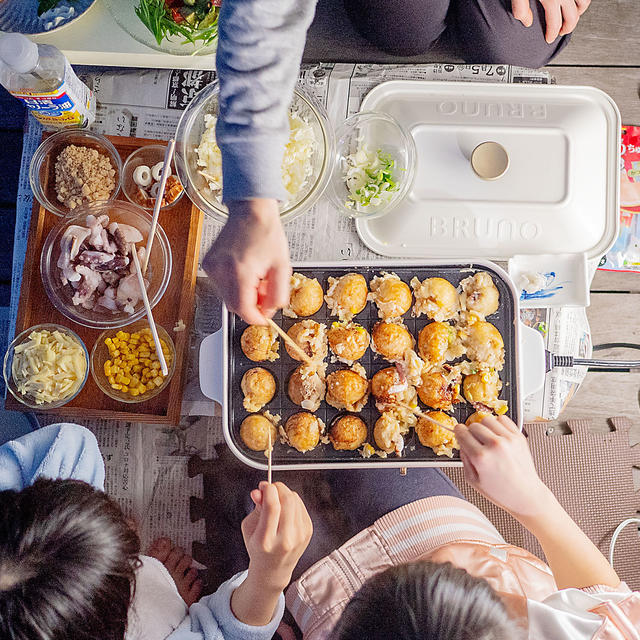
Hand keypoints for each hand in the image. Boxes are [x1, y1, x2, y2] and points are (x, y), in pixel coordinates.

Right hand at [202, 199, 290, 323]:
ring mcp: (212, 267)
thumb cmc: (267, 233)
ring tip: (256, 277)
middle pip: (235, 306)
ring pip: (228, 298)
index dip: (256, 318)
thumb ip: (278, 295)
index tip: (265, 318)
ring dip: (243, 295)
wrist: (251, 211)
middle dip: (252, 305)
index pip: (244, 309)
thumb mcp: (282, 267)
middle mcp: (222, 270)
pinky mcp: (208, 264)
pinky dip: (234, 285)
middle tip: (265, 291)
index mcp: (240, 271)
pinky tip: (244, 271)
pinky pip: (222, 286)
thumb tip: (269, 312)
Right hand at [231, 482, 311, 626]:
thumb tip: (259, 490)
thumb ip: (256, 507)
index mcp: (266, 540)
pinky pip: (301, 505)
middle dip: (278, 488)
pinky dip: (292, 502)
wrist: (273, 570)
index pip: (272, 506)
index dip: (268, 490)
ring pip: (295, 500)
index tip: (263, 486)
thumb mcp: (249, 528)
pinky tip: (285, 509)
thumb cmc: (259, 549)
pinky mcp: (308, 532)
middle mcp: (285, 539)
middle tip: (270, 489)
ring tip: (276, 500)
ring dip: (285, 493)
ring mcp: (299, 536)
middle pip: (287, 500)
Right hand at [455, 415, 551, 518]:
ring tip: (487, 438)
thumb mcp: (473, 480)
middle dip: (471, 432)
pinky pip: (503, 419)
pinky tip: (497, 434)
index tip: (460, 434)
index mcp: (481, 457)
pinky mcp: (519, 437)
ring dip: (484, 427)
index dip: (458, 433)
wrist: (525, 495)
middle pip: (473, 425)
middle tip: (474, 441)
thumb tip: (462, 443)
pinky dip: (497, 424)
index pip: (462, 432)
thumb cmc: (501, 492)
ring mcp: (508, 440)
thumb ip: (464, 459)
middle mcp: (495, 446)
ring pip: (487, 419)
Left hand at [511, 0, 589, 42]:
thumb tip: (526, 23)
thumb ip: (520, 10)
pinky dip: (581, 1)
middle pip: (572, 17)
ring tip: (572, 18)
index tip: (549, 39)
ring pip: (583, 3)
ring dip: (578, 13)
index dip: (551, 34)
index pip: (555, 24)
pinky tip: (575, 3)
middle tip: (561, 33)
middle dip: (566, 28)